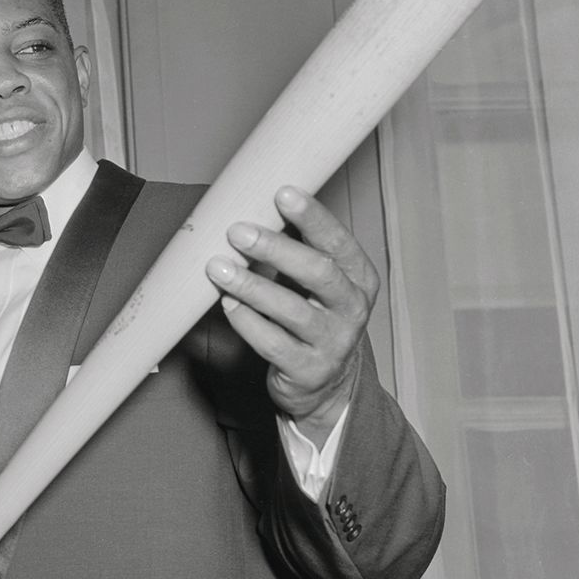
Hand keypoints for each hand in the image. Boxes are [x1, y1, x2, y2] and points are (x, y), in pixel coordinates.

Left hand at [205, 187, 378, 445]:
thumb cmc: (314, 319)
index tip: (283, 192)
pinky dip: (248, 323)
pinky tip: (228, 305)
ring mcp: (333, 343)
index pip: (338, 242)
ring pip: (293, 310)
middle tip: (238, 232)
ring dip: (252, 286)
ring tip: (219, 268)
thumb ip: (297, 252)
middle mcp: (353, 309)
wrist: (327, 385)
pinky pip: (274, 344)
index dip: (313, 217)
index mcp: (359, 278)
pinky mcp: (309, 371)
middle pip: (318, 273)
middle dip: (276, 249)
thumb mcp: (318, 285)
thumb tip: (251, 210)